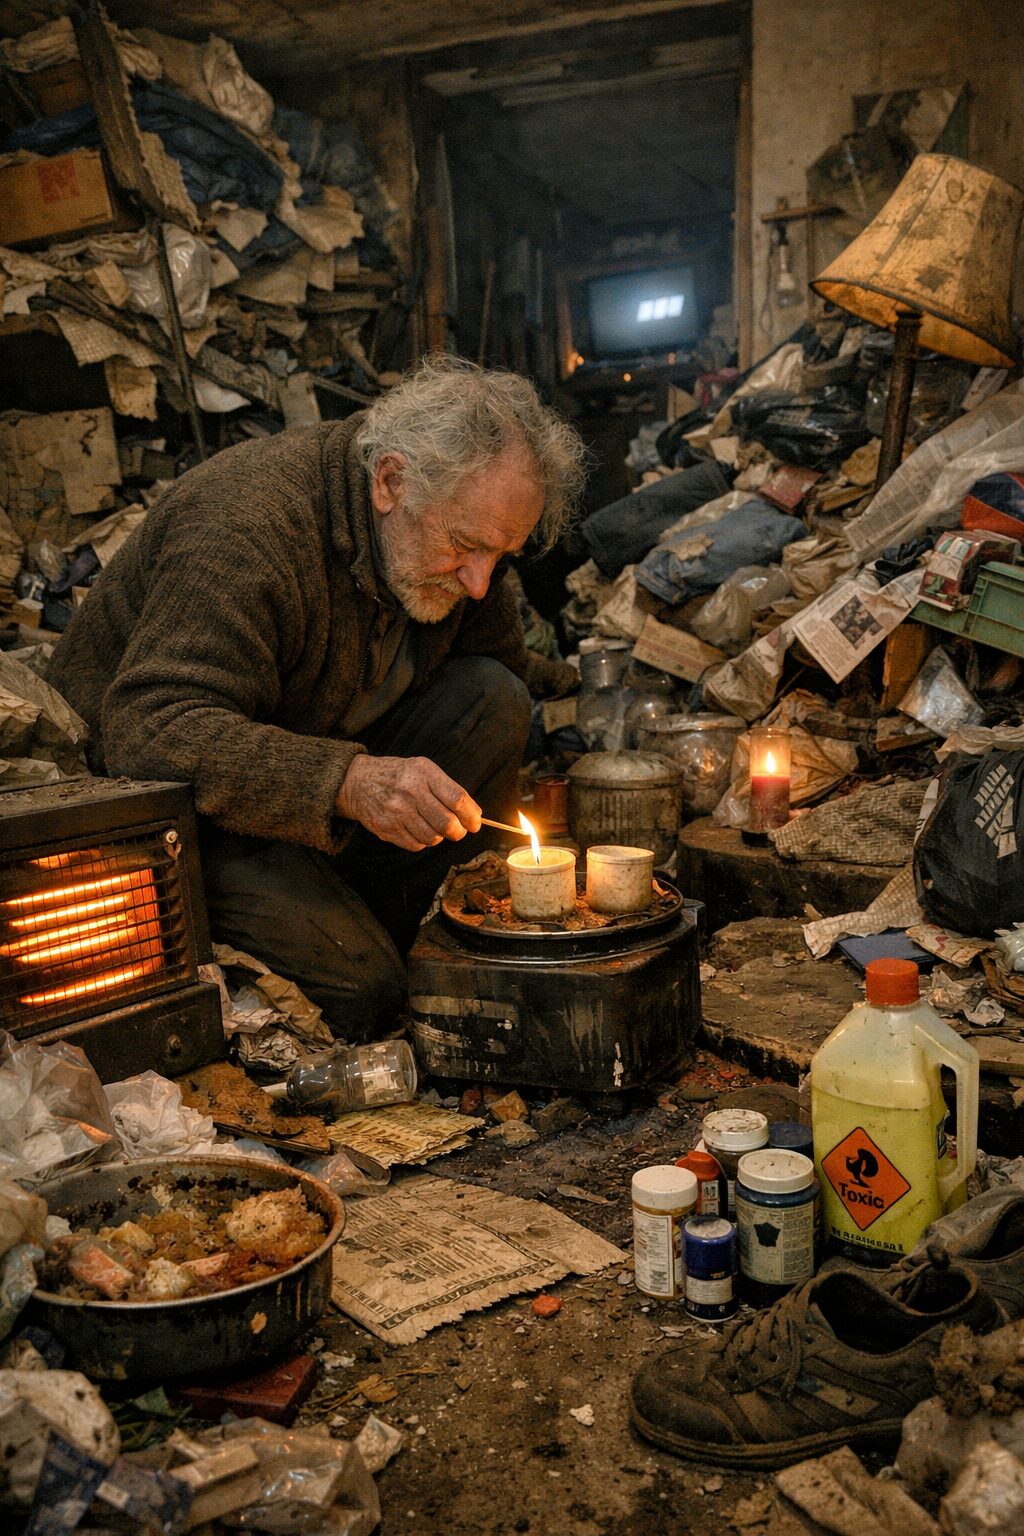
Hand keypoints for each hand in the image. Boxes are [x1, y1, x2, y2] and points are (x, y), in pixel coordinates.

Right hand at [336, 755, 481, 850]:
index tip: (476, 823)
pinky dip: (422, 841)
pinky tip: (417, 829)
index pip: (457, 799)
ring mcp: (397, 812)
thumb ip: (449, 789)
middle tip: (459, 830)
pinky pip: (416, 845)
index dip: (471, 816)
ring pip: (433, 837)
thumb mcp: (423, 770)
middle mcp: (410, 792)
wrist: (359, 782)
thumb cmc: (398, 776)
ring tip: (434, 826)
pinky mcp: (387, 828)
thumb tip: (475, 814)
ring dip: (439, 836)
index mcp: (423, 773)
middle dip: (459, 831)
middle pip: (447, 823)